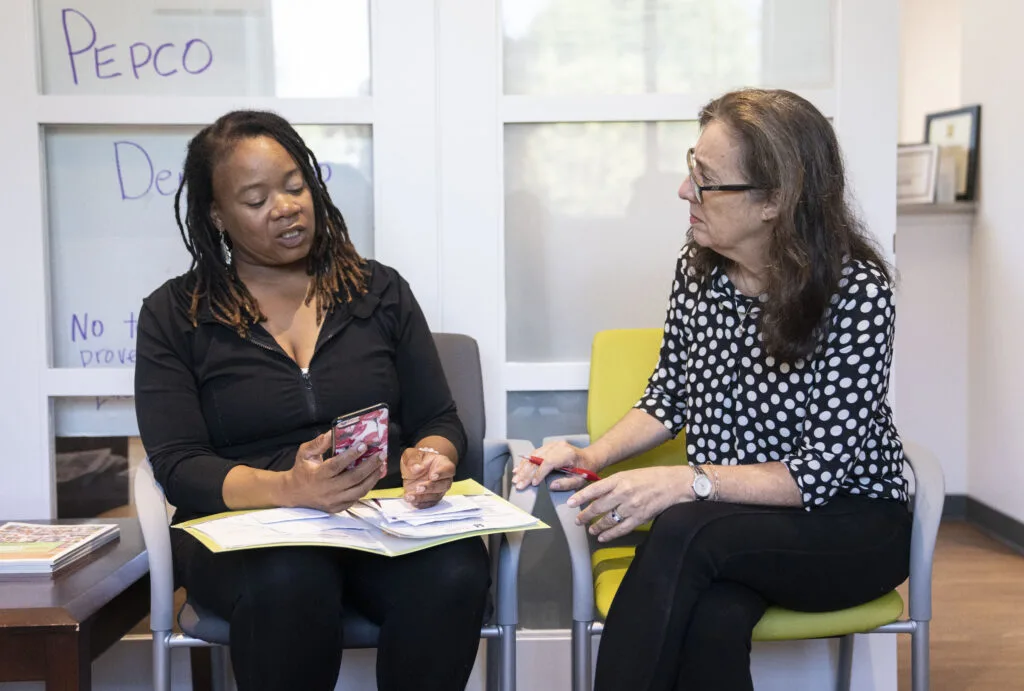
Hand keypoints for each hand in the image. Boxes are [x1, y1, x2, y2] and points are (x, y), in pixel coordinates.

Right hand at [282, 431, 386, 512]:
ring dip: (372, 478)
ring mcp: (333, 501)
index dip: (351, 456)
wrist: (294, 494)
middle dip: (369, 466)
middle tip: (380, 455)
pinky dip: (366, 488)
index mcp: (318, 475)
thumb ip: (318, 443)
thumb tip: (332, 433)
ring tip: (381, 466)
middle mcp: (327, 490)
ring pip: (358, 491)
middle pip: (353, 478)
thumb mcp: (305, 453)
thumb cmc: (302, 470)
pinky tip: (373, 477)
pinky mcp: (338, 508)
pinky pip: (356, 498)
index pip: (337, 465)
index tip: (363, 446)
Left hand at [401, 447, 455, 508]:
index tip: (432, 475)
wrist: (417, 468)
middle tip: (418, 487)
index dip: (441, 473)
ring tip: (410, 496)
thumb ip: (414, 460)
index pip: (448, 469)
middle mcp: (445, 479)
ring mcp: (440, 490)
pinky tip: (413, 502)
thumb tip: (416, 469)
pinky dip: (422, 504)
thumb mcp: (414, 455)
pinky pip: (430, 503)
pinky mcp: (433, 498)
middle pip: (443, 485)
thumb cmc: (419, 460)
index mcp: (444, 465)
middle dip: (431, 487)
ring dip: (423, 498)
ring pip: (436, 496)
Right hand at [511, 439, 598, 491]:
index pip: (549, 462)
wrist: (588, 458)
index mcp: (567, 454)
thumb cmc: (585, 470)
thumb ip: (566, 484)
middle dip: (527, 473)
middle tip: (519, 484)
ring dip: (523, 468)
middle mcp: (558, 446)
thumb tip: (551, 486)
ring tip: (516, 479)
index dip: (539, 473)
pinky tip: (518, 470)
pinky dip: (525, 462)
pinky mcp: (547, 447)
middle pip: (538, 458)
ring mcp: (552, 445)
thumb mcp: (579, 480)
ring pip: (533, 455)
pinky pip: (534, 454)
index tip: (533, 484)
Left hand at [568, 466, 693, 541]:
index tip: (569, 503)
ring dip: (596, 527)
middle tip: (578, 521)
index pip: (595, 488)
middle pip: (598, 507)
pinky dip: (610, 535)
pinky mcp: (639, 518)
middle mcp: (623, 493)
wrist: (674, 484)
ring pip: (608, 520)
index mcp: (619, 479)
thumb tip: (595, 493)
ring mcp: (631, 507)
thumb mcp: (629, 474)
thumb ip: (612, 484)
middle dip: (585, 515)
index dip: (580, 497)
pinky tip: (603, 537)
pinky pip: (621, 529)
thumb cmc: (651, 477)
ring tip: (590, 530)